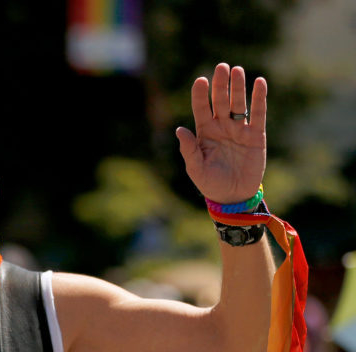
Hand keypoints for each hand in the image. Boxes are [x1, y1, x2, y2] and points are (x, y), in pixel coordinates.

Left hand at [176, 63, 266, 203]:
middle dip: (220, 85)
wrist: (233, 196)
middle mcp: (222, 127)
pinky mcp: (256, 135)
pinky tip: (259, 82)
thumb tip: (179, 130)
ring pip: (239, 104)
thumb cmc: (211, 183)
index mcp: (205, 133)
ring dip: (238, 87)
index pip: (201, 109)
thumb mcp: (196, 169)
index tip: (200, 80)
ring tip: (237, 70)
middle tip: (221, 67)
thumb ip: (189, 150)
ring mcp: (239, 129)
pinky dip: (259, 98)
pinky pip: (258, 113)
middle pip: (221, 101)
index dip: (201, 95)